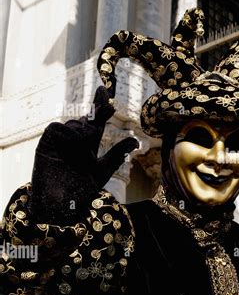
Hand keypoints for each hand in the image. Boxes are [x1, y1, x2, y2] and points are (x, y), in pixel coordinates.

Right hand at [30, 86, 138, 224]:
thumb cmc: (82, 189)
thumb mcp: (103, 170)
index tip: (104, 91)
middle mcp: (75, 139)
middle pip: (86, 118)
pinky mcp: (46, 143)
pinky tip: (71, 144)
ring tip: (83, 149)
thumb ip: (117, 154)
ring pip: (74, 123)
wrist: (62, 203)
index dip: (99, 105)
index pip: (95, 119)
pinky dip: (67, 134)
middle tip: (106, 106)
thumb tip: (135, 141)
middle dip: (98, 110)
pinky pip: (57, 128)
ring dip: (83, 132)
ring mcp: (60, 140)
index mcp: (88, 143)